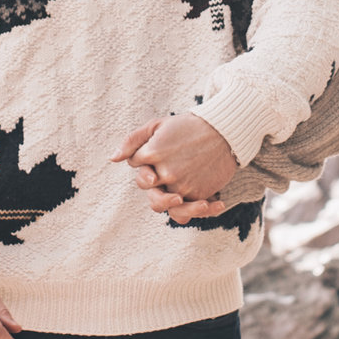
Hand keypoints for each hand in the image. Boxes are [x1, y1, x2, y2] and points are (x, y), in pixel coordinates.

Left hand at [115, 114, 239, 209]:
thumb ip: (132, 141)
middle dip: (154, 182)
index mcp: (151, 153)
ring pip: (165, 205)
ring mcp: (182, 185)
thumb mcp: (157, 125)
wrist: (224, 130)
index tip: (159, 152)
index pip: (137, 166)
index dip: (145, 161)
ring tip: (180, 194)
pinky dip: (196, 211)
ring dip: (170, 201)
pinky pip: (188, 212)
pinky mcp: (198, 194)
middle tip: (168, 171)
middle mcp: (165, 172)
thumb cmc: (188, 127)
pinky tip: (206, 202)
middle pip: (148, 189)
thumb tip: (113, 159)